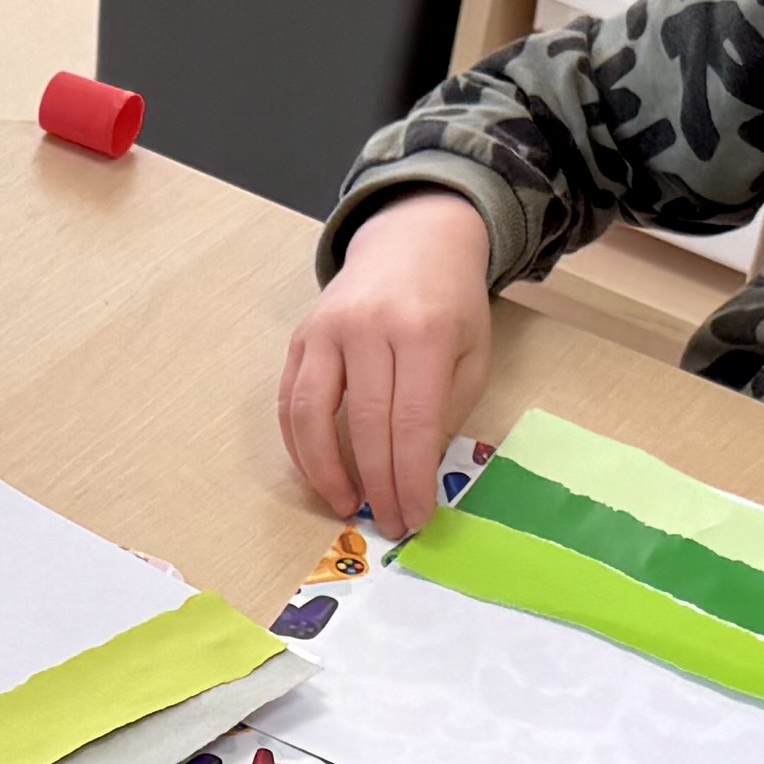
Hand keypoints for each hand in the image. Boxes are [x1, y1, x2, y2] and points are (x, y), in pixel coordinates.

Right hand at [280, 191, 496, 536]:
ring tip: (344, 504)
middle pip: (364, 426)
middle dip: (376, 485)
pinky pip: (290, 400)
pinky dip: (299, 444)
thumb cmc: (450, 304)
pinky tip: (318, 471)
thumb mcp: (473, 353)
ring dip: (325, 471)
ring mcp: (327, 330)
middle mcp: (368, 328)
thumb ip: (448, 411)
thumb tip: (416, 473)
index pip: (412, 424)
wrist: (413, 241)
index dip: (410, 479)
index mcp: (423, 332)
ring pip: (312, 416)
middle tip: (386, 522)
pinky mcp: (301, 336)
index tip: (415, 517)